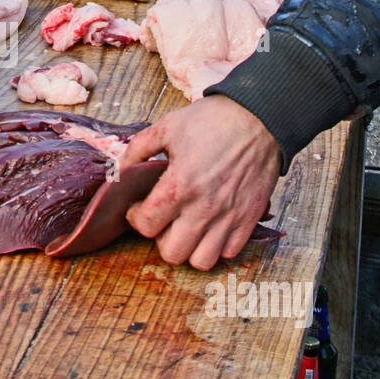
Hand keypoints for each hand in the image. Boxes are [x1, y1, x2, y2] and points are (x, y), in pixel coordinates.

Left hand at [119, 96, 280, 268]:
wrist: (259, 117)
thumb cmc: (212, 121)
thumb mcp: (167, 126)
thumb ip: (137, 149)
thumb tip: (120, 169)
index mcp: (179, 185)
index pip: (146, 226)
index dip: (135, 217)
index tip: (139, 207)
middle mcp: (204, 207)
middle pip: (172, 253)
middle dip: (160, 238)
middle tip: (162, 220)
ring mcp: (229, 216)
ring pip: (201, 261)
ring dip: (189, 247)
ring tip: (186, 227)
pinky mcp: (249, 218)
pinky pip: (229, 252)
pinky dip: (217, 245)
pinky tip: (210, 226)